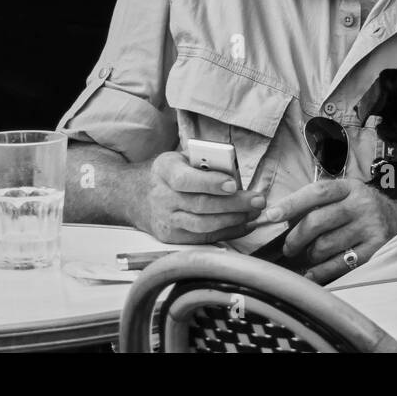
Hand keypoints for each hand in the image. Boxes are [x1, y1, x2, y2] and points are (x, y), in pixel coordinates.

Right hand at [132, 151, 266, 243]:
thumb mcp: (182, 157)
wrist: (138, 196)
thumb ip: (204, 159)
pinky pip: (203, 238)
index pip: (185, 180)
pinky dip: (227, 233)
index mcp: (164, 170)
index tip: (233, 184)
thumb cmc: (171, 172)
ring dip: (233, 220)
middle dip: (233, 204)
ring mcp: (166, 221)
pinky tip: (244, 225)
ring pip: (203, 225)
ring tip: (254, 212)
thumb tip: (232, 168)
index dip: (210, 183)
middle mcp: (162, 198)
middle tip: (258, 200)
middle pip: (200, 205)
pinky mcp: (172, 238)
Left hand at [261, 180, 396, 283]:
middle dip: (295, 238)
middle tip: (288, 248)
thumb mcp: (348, 197)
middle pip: (316, 221)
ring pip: (324, 246)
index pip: (316, 192)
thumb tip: (281, 217)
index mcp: (351, 188)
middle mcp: (362, 205)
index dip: (291, 203)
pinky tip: (312, 273)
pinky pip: (337, 265)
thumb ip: (321, 203)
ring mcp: (370, 228)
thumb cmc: (365, 213)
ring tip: (309, 256)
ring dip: (309, 255)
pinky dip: (320, 272)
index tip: (270, 215)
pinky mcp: (374, 251)